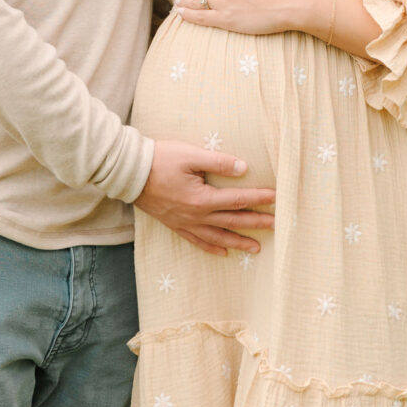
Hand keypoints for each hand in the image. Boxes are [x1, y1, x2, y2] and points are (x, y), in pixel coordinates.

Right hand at [134, 139, 275, 255]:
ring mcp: (185, 223)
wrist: (129, 172)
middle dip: (256, 223)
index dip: (259, 199)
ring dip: (238, 242)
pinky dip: (212, 247)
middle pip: (232, 221)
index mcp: (202, 198)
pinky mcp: (175, 225)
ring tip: (256, 248)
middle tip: (277, 226)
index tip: (276, 198)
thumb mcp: (190, 155)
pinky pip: (197, 241)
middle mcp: (196, 216)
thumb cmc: (160, 159)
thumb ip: (218, 162)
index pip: (238, 200)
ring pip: (218, 237)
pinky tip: (223, 251)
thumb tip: (243, 168)